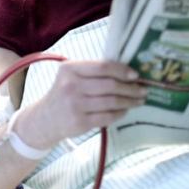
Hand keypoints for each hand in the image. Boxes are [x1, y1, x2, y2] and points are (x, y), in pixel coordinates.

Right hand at [15, 60, 147, 148]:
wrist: (46, 118)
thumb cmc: (64, 93)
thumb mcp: (71, 77)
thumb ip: (92, 72)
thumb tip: (127, 73)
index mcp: (69, 69)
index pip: (102, 67)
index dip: (122, 70)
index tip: (136, 75)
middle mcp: (70, 86)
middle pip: (110, 85)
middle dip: (131, 88)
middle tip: (143, 90)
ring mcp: (75, 105)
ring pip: (111, 102)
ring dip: (129, 101)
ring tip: (138, 101)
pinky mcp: (80, 121)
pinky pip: (108, 116)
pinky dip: (120, 113)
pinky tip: (125, 110)